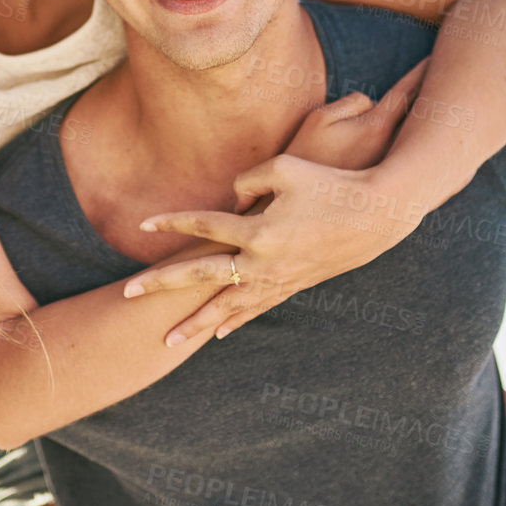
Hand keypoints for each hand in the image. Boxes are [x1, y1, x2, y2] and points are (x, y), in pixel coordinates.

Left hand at [121, 60, 430, 344]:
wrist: (378, 214)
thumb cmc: (329, 182)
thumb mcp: (285, 166)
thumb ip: (246, 179)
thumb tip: (227, 200)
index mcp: (258, 229)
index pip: (203, 224)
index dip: (171, 222)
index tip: (143, 226)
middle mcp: (264, 261)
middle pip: (201, 276)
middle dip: (163, 286)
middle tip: (127, 294)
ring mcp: (279, 278)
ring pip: (228, 306)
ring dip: (196, 323)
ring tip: (167, 340)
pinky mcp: (295, 285)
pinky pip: (258, 308)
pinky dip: (236, 321)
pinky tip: (216, 333)